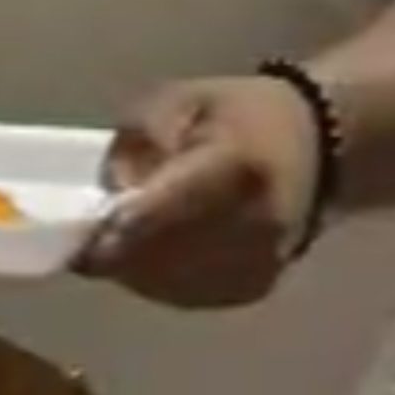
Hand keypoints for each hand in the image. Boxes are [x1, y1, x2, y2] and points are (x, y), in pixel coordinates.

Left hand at [75, 76, 324, 308]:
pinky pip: (188, 296)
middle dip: (118, 251)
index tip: (82, 234)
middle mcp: (256, 223)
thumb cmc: (237, 115)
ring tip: (116, 242)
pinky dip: (158, 281)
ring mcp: (260, 263)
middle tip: (87, 237)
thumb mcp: (181, 98)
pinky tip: (149, 256)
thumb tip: (114, 189)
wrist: (313, 149)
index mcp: (238, 165)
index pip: (169, 207)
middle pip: (165, 255)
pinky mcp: (256, 288)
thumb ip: (142, 136)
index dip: (120, 227)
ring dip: (134, 269)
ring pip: (171, 284)